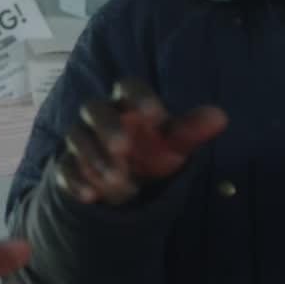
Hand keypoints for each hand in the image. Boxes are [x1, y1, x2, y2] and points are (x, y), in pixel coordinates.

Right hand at [57, 78, 226, 205]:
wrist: (122, 179)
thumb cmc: (151, 152)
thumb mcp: (173, 144)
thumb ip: (191, 130)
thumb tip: (221, 116)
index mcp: (128, 103)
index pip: (128, 86)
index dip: (140, 98)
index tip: (156, 117)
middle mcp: (100, 115)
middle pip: (94, 107)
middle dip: (107, 127)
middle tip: (125, 148)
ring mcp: (81, 138)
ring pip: (78, 137)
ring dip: (95, 158)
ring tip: (118, 182)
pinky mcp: (67, 164)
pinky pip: (64, 167)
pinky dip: (75, 181)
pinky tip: (90, 197)